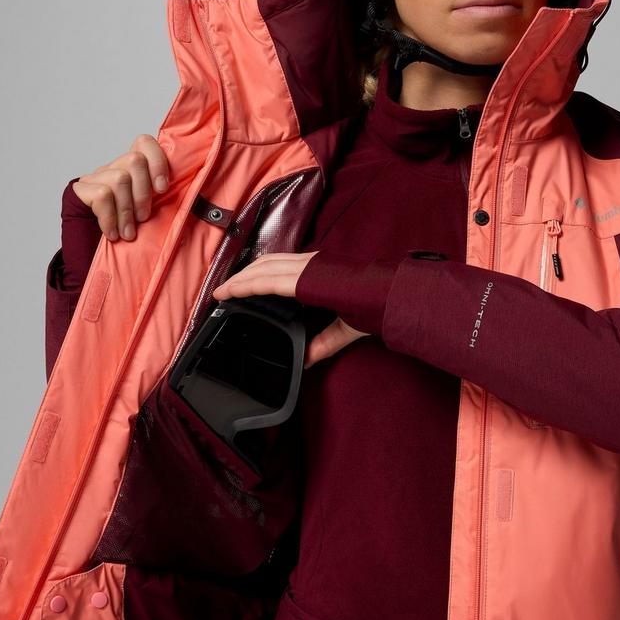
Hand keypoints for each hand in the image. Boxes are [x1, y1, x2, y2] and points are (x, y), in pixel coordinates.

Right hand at [71, 133, 170, 242]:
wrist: (86, 247)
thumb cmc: (125, 231)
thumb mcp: (147, 215)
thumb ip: (164, 204)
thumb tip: (200, 209)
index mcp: (132, 171)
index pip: (144, 143)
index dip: (157, 161)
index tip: (163, 189)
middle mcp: (113, 168)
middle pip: (135, 160)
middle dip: (144, 193)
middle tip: (144, 218)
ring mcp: (95, 177)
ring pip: (120, 178)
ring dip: (127, 210)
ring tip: (128, 233)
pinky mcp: (80, 190)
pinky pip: (102, 195)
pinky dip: (111, 218)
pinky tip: (113, 234)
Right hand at [211, 252, 369, 368]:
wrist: (399, 288)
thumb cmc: (376, 305)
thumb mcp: (349, 330)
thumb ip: (324, 344)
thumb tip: (305, 361)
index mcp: (310, 281)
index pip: (265, 282)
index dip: (241, 288)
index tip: (221, 295)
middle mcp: (309, 266)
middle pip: (264, 267)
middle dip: (240, 278)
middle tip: (221, 291)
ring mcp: (316, 260)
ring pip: (274, 260)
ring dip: (253, 269)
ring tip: (238, 282)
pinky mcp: (322, 259)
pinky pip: (287, 259)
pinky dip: (269, 266)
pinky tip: (267, 275)